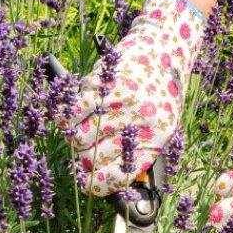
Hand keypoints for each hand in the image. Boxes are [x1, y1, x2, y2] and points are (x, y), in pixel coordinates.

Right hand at [59, 0, 204, 196]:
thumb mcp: (163, 127)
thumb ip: (140, 153)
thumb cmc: (162, 92)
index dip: (98, 185)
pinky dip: (67, 119)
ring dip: (74, 141)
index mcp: (156, 139)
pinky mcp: (104, 83)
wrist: (165, 47)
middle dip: (83, 161)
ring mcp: (120, 102)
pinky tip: (71, 118)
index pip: (119, 176)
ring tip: (80, 134)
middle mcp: (139, 122)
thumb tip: (109, 180)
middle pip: (93, 159)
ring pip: (79, 138)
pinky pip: (73, 113)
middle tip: (83, 155)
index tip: (89, 184)